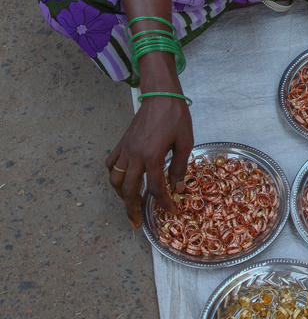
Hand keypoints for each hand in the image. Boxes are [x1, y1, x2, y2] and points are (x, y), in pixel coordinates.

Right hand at [106, 94, 193, 227]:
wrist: (160, 96)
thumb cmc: (175, 117)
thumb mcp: (185, 141)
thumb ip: (179, 166)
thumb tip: (177, 188)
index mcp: (152, 156)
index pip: (155, 188)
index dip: (163, 203)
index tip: (171, 209)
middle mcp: (135, 156)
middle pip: (128, 190)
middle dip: (132, 209)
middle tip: (136, 222)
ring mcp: (125, 150)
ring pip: (114, 179)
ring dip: (120, 195)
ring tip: (129, 203)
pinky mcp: (121, 143)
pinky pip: (110, 163)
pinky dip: (113, 175)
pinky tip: (122, 179)